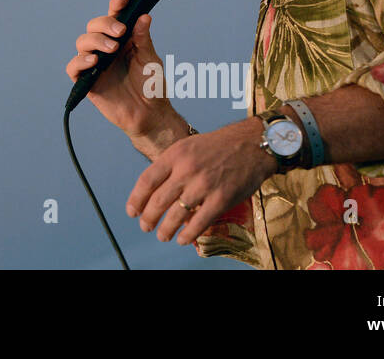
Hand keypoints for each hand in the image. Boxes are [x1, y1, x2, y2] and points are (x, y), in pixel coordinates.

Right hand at [66, 0, 177, 141]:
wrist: (149, 114)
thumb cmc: (151, 87)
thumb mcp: (150, 60)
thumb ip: (143, 39)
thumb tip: (143, 16)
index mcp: (122, 39)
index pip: (114, 17)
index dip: (116, 6)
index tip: (123, 0)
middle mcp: (106, 48)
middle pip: (94, 26)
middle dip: (105, 24)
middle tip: (121, 32)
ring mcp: (95, 64)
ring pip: (82, 42)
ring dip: (95, 41)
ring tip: (112, 49)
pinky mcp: (87, 81)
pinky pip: (73, 67)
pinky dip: (80, 62)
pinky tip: (94, 62)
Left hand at [125, 117, 275, 245]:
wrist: (251, 145)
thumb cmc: (218, 146)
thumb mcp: (188, 146)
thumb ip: (171, 165)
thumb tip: (155, 189)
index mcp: (175, 155)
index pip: (147, 180)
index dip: (136, 199)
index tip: (131, 212)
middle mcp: (186, 169)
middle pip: (158, 200)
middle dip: (149, 218)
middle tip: (145, 226)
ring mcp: (204, 185)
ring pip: (176, 214)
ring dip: (166, 229)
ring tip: (162, 235)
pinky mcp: (221, 199)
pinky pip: (199, 222)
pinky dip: (188, 234)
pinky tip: (182, 239)